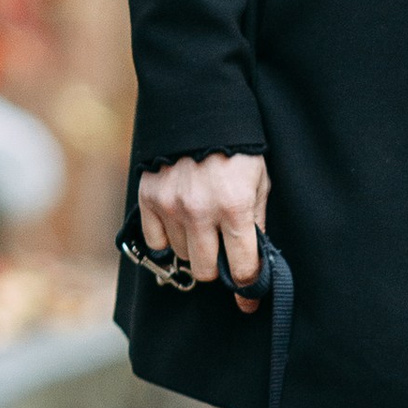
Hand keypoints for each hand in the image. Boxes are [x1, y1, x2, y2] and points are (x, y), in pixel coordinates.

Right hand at [137, 150, 268, 292]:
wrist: (199, 110)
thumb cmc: (237, 148)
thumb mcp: (259, 181)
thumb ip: (256, 221)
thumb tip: (256, 260)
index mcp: (235, 207)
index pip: (242, 266)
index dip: (250, 287)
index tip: (250, 298)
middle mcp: (200, 211)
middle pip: (206, 271)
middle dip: (218, 266)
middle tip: (223, 251)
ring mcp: (170, 206)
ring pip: (181, 257)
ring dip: (193, 248)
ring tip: (202, 224)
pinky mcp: (148, 199)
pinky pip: (156, 242)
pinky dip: (168, 240)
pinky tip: (179, 224)